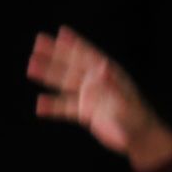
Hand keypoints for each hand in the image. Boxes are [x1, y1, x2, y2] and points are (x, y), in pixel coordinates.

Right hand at [28, 26, 171, 169]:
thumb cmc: (138, 120)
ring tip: (31, 67)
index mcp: (110, 75)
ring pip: (65, 83)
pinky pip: (65, 107)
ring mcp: (90, 97)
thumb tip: (102, 68)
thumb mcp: (127, 103)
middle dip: (55, 54)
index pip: (89, 56)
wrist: (140, 139)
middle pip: (72, 65)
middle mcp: (97, 82)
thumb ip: (113, 86)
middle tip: (38, 42)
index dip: (76, 43)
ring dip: (48, 75)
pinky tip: (39, 105)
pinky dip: (52, 106)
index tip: (61, 32)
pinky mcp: (85, 112)